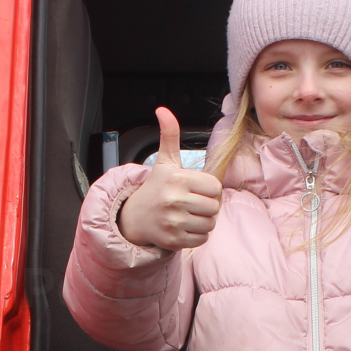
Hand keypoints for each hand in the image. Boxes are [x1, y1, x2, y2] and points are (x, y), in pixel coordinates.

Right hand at [116, 107, 223, 249]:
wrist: (135, 217)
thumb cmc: (156, 188)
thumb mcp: (165, 161)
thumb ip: (169, 135)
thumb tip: (163, 110)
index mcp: (177, 179)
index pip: (215, 187)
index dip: (209, 189)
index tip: (197, 189)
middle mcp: (175, 200)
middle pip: (214, 207)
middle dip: (208, 206)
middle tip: (194, 204)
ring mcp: (173, 222)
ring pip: (210, 224)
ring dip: (204, 221)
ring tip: (190, 215)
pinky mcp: (173, 239)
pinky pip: (202, 239)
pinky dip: (197, 235)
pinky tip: (185, 226)